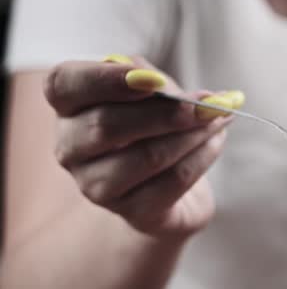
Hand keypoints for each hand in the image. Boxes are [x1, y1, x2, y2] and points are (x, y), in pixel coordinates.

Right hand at [44, 56, 234, 237]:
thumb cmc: (155, 126)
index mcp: (69, 108)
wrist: (171, 185)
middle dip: (166, 112)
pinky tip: (216, 141)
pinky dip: (202, 156)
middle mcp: (71, 149)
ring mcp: (96, 186)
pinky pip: (173, 180)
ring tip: (218, 119)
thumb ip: (159, 83)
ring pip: (147, 156)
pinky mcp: (131, 212)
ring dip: (192, 134)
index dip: (104, 79)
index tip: (151, 79)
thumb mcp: (153, 93)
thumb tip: (192, 96)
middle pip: (108, 125)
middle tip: (206, 104)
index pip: (63, 85)